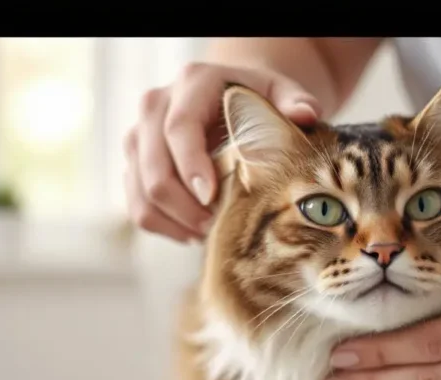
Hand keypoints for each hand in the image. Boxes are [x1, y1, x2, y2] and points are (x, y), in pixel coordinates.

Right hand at [123, 62, 321, 242]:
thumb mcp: (280, 91)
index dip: (192, 166)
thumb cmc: (256, 98)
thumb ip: (294, 100)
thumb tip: (307, 115)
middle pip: (155, 167)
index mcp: (192, 83)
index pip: (179, 128)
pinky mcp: (134, 163)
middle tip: (218, 227)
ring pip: (142, 192)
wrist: (227, 97)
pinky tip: (194, 232)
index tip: (212, 197)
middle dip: (185, 206)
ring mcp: (139, 136)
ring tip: (209, 233)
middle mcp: (156, 106)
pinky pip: (138, 206)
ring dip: (175, 221)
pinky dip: (165, 226)